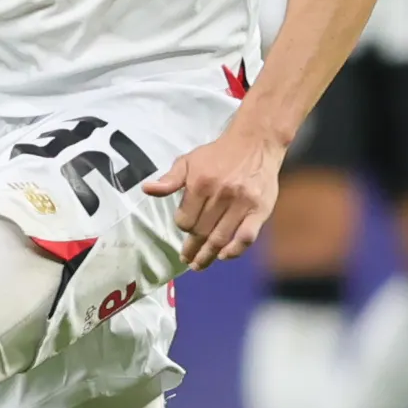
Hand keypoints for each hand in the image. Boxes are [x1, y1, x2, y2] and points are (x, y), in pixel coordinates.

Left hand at [141, 114, 284, 270]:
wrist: (256, 143)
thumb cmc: (218, 155)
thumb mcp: (189, 161)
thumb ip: (170, 179)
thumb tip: (147, 189)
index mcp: (200, 183)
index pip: (186, 219)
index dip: (183, 227)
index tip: (185, 229)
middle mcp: (221, 194)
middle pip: (202, 232)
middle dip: (192, 249)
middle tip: (188, 260)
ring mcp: (242, 203)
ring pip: (221, 237)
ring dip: (208, 255)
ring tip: (200, 264)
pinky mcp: (260, 209)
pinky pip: (246, 237)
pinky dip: (235, 250)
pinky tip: (225, 256)